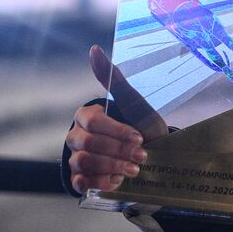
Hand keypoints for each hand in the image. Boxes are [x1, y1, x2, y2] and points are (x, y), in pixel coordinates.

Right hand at [65, 46, 167, 193]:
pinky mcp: (81, 179)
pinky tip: (119, 180)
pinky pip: (81, 182)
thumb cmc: (143, 127)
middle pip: (89, 144)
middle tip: (142, 156)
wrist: (156, 158)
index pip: (94, 123)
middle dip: (119, 151)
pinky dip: (102, 182)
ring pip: (85, 162)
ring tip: (134, 170)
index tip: (140, 137)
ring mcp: (76, 158)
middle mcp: (77, 137)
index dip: (118, 132)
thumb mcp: (134, 102)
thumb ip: (113, 79)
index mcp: (87, 116)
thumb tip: (94, 48)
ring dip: (113, 166)